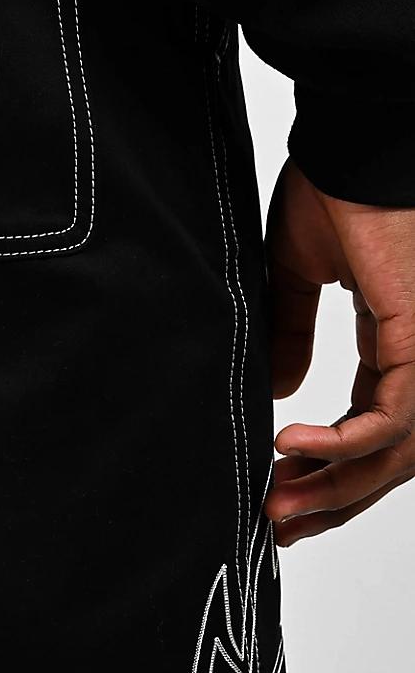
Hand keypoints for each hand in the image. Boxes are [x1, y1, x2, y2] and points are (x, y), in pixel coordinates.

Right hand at [263, 158, 414, 545]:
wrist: (352, 148)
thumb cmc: (332, 191)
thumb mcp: (293, 272)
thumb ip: (290, 332)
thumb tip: (283, 390)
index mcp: (392, 339)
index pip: (369, 426)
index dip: (327, 467)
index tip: (279, 490)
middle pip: (386, 456)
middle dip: (332, 497)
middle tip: (279, 524)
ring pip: (394, 452)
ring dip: (334, 485)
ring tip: (278, 503)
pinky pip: (391, 418)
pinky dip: (341, 442)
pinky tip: (292, 446)